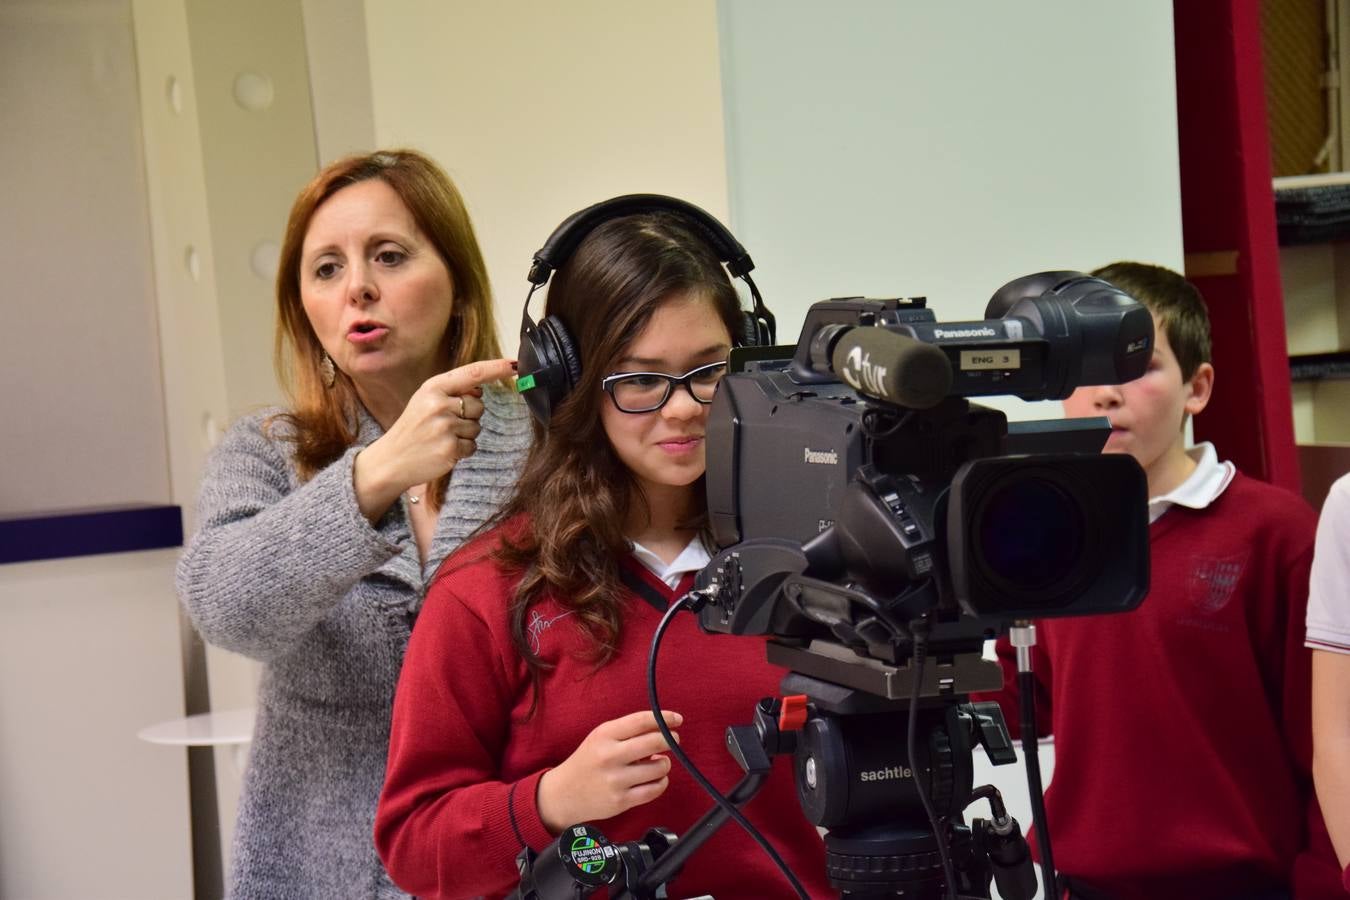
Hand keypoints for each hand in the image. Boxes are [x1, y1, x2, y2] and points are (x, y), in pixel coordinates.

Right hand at [353, 358, 515, 520]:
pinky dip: (462, 450)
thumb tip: (480, 389)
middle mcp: (439, 404)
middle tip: (443, 425)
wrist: (390, 460)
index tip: (515, 364)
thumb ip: (452, 392)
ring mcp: (445, 427)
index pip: (472, 373)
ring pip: (477, 427)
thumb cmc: (412, 429)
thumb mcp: (424, 401)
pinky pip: (472, 446)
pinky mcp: (450, 449)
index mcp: (433, 388)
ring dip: (465, 435)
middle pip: (479, 405)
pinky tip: (443, 450)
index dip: (496, 368)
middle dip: (469, 416)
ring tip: (440, 438)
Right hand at [537, 710, 682, 832]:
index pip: (642, 721)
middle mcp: (609, 756)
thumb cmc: (588, 761)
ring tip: (658, 762)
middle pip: (655, 742)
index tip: (677, 719)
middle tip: (675, 740)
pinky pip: (655, 789)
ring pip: (659, 767)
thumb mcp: (600, 738)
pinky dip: (661, 782)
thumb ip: (628, 732)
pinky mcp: (621, 801)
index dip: (664, 718)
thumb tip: (663, 729)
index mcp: (604, 735)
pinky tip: (655, 778)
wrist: (563, 794)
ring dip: (664, 763)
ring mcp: (615, 780)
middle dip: (671, 740)